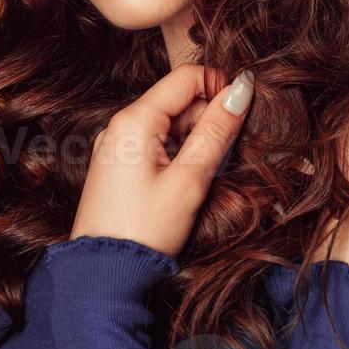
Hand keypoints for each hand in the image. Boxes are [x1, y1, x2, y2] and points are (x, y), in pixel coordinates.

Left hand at [69, 64, 256, 258]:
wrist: (103, 272)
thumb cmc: (146, 229)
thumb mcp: (189, 180)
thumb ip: (216, 131)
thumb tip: (241, 89)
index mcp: (134, 120)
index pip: (186, 77)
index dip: (220, 86)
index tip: (245, 110)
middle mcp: (121, 125)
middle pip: (177, 98)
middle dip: (209, 115)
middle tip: (230, 150)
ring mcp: (118, 144)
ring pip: (169, 122)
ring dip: (196, 136)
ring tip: (208, 171)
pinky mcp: (119, 164)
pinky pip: (156, 142)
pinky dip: (179, 151)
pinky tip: (190, 178)